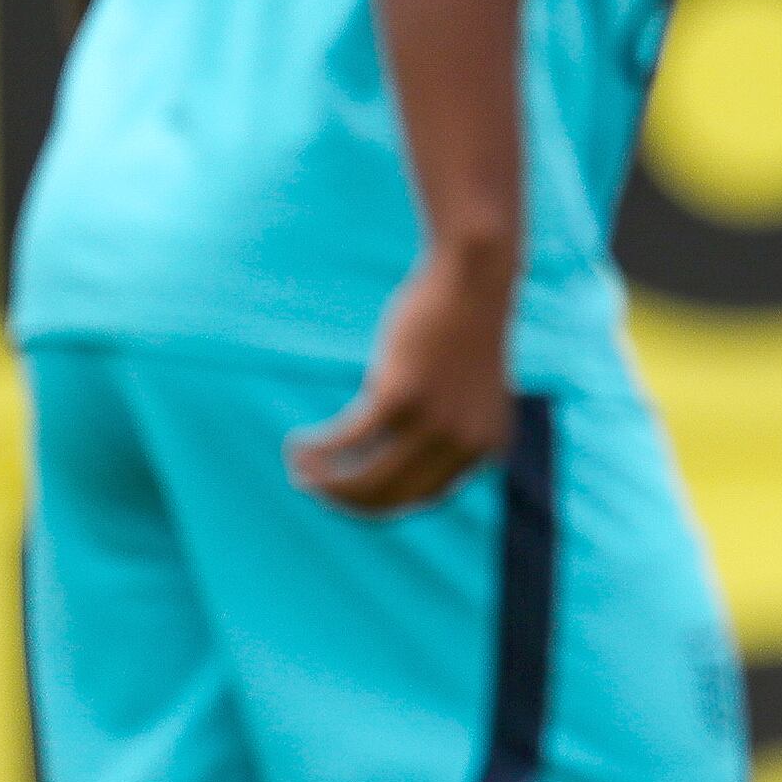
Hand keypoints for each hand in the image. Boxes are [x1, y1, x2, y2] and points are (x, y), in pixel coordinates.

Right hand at [288, 252, 514, 511]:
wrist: (472, 280)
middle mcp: (464, 444)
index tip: (349, 492)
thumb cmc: (462, 329)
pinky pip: (346, 440)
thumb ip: (440, 425)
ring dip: (323, 481)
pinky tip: (296, 445)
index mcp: (484, 446)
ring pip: (365, 477)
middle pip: (391, 495)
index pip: (424, 496)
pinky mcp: (400, 396)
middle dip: (344, 499)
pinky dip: (317, 449)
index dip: (381, 502)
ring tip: (298, 470)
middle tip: (313, 488)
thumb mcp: (462, 389)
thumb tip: (387, 455)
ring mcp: (434, 423)